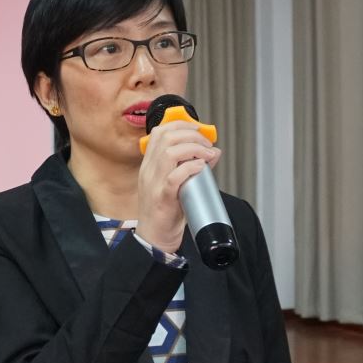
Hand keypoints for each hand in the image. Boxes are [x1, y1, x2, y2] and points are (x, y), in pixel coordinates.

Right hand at [134, 119, 219, 252]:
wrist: (155, 237)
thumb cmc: (166, 211)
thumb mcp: (177, 183)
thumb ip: (193, 166)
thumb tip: (214, 152)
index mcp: (150, 164)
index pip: (160, 132)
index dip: (182, 125)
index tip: (199, 130)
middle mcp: (149, 170)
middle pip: (166, 137)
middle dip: (192, 134)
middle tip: (207, 144)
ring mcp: (154, 183)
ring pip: (169, 152)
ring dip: (194, 149)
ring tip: (207, 155)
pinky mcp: (162, 198)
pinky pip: (174, 177)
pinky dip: (191, 168)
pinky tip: (201, 168)